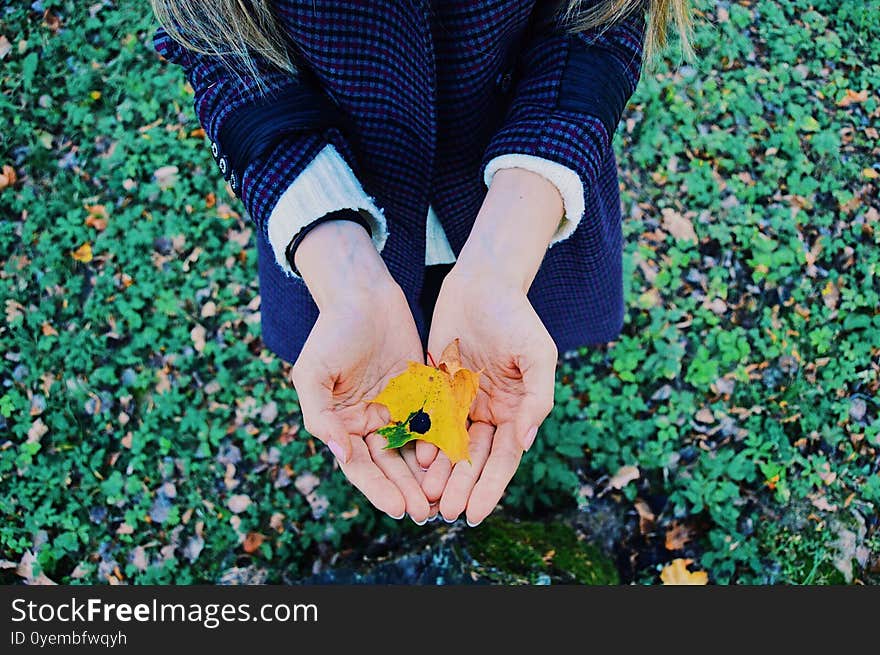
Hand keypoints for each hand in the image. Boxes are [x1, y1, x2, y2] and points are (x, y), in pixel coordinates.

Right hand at [290, 220, 431, 521]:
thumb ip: (320, 417)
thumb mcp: (314, 374)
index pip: (361, 466)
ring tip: (443, 498)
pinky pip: (435, 421)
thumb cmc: (332, 332)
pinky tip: (459, 462)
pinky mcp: (422, 391)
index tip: (398, 509)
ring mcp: (398, 408)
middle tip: (426, 513)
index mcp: (343, 423)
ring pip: (415, 449)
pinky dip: (444, 443)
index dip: (379, 489)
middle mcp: (371, 421)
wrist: (363, 293)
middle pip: (391, 465)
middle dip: (407, 489)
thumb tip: (340, 454)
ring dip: (427, 475)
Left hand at [427, 271, 556, 523]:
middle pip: (474, 459)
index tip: (476, 514)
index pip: (502, 459)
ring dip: (440, 472)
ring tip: (429, 497)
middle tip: (447, 513)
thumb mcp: (537, 355)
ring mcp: (461, 401)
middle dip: (462, 487)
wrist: (482, 283)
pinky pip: (428, 420)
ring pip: (449, 446)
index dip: (490, 488)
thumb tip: (524, 442)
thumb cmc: (516, 317)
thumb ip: (536, 399)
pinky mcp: (437, 387)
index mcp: (515, 410)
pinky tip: (414, 461)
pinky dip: (423, 441)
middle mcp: (488, 412)